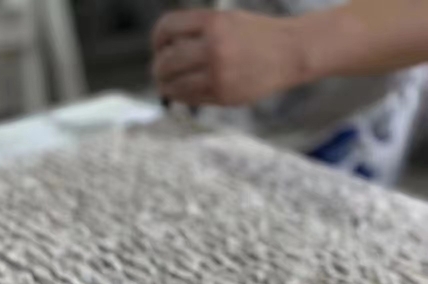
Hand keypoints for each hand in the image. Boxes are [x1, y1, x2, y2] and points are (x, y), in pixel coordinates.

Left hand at [152, 9, 305, 106]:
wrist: (290, 52)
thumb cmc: (255, 36)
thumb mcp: (226, 20)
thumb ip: (197, 33)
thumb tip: (164, 54)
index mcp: (212, 22)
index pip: (167, 28)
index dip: (157, 39)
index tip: (159, 48)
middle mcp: (213, 47)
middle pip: (166, 61)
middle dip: (158, 68)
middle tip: (159, 71)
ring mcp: (218, 73)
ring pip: (174, 84)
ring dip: (165, 86)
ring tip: (165, 85)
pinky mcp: (223, 95)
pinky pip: (190, 98)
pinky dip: (180, 96)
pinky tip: (182, 93)